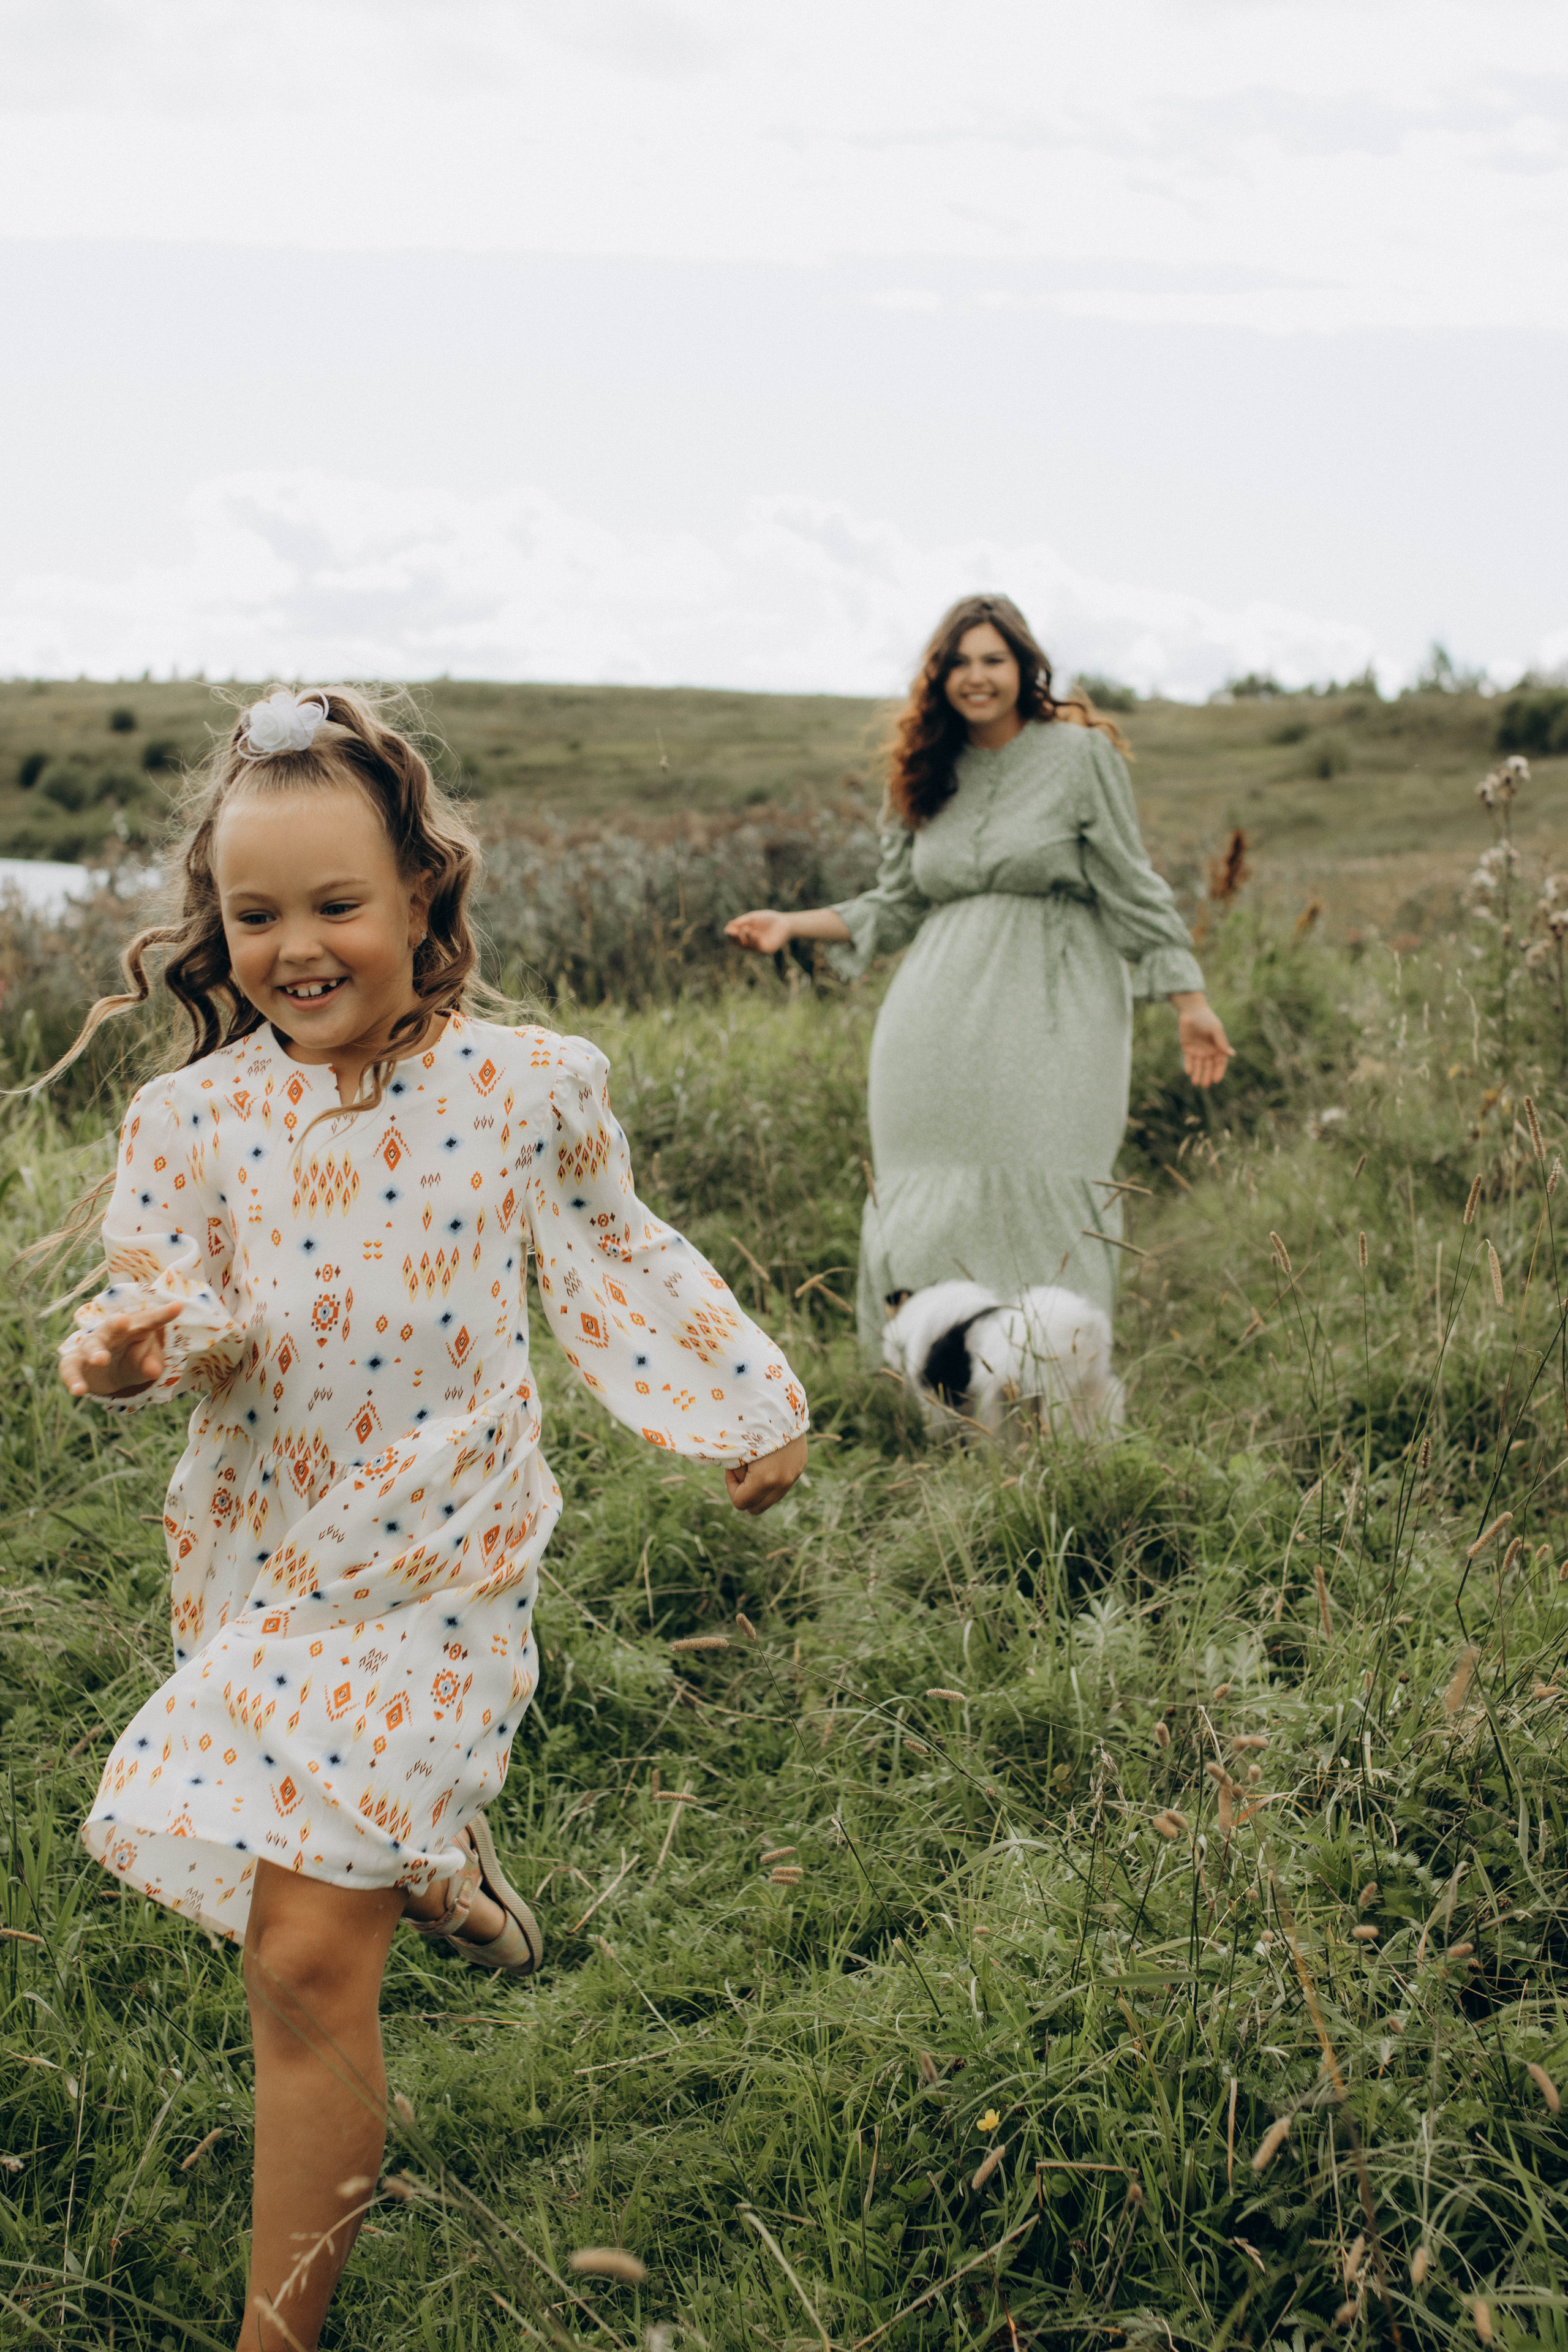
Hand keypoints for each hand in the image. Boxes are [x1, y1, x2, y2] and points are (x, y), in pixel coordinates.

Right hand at [59, 1302, 179, 1398]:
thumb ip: (151, 1365)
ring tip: (101, 1360)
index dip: (162, 1315)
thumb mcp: (145, 1365)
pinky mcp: (74, 1363)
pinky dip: (73, 1379)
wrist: (107, 1374)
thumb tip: (154, 1370)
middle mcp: (110, 1333)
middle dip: (116, 1322)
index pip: (150, 1321)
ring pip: (91, 1345)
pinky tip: (79, 1391)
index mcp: (134, 1328)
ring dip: (95, 1352)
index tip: (178, 1306)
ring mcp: (90, 1347)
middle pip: (112, 1325)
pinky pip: (70, 1369)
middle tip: (122, 1321)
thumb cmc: (132, 1360)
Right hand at [725, 910, 793, 954]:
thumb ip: (742, 921)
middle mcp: (749, 941)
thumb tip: (729, 925)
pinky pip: (755, 947)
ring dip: (744, 937)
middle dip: (734, 937)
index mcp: (745, 933)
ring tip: (748, 929)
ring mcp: (756, 947)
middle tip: (736, 931)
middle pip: (736, 943)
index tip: (729, 929)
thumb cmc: (768, 919)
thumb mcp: (753, 918)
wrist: (785, 923)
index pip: (732, 936)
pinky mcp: (765, 950)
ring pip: (744, 946)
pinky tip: (755, 933)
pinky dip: (753, 940)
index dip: (729, 933)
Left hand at [725, 1431, 807, 1514]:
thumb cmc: (751, 1424)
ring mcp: (794, 1474)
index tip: (732, 1467)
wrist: (781, 1402)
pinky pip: (783, 1482)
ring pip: (772, 1497)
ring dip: (760, 1487)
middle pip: (757, 1508)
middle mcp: (783, 1482)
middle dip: (746, 1493)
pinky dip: (773, 1477)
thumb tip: (738, 1482)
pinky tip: (769, 1457)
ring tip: (756, 1462)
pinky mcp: (801, 1465)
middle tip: (742, 1469)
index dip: (731, 1487)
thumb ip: (735, 1471)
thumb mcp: (737, 1450)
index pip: (741, 1503)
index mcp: (765, 1479)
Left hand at [1174, 998, 1233, 1088]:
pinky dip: (1189, 1066)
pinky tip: (1188, 1072)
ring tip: (1195, 1083)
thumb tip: (1232, 1054)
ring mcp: (1198, 1051)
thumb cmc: (1207, 1019)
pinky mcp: (1188, 1049)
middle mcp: (1209, 1051)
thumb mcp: (1216, 1029)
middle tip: (1205, 1085)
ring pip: (1199, 1066)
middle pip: (1209, 1067)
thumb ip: (1222, 1042)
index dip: (1218, 1072)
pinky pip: (1189, 1060)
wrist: (1191, 1011)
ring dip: (1197, 1074)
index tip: (1216, 1080)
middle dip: (1207, 1076)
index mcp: (1218, 1047)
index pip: (1220, 1063)